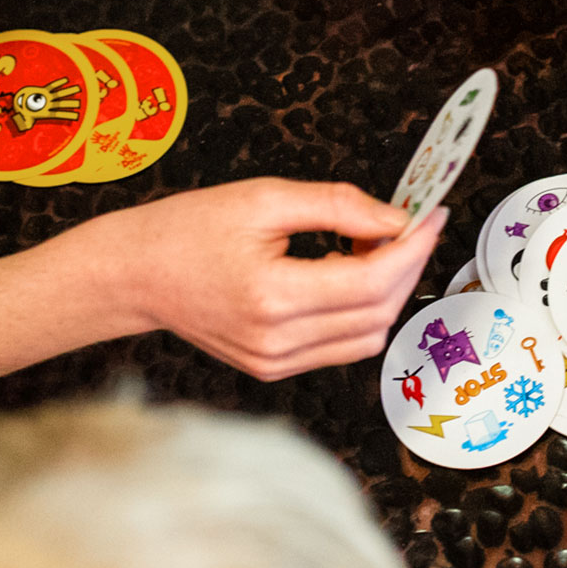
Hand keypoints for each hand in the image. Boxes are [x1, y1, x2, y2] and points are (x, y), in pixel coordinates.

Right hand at [94, 181, 443, 378]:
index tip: (431, 216)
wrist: (135, 274)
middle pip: (378, 311)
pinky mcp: (272, 369)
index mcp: (273, 296)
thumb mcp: (263, 198)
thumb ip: (336, 206)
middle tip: (408, 225)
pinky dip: (359, 313)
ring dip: (386, 292)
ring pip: (367, 336)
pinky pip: (341, 347)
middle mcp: (277, 341)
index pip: (372, 280)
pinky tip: (346, 276)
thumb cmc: (187, 230)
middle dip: (406, 266)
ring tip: (370, 247)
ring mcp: (274, 362)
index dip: (412, 247)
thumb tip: (395, 218)